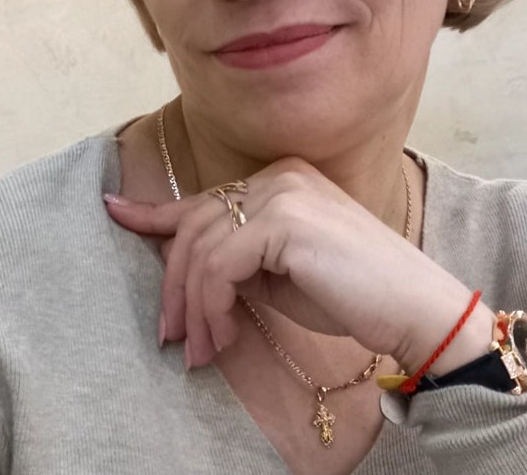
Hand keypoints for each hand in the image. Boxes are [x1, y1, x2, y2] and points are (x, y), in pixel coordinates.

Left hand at [105, 156, 492, 372]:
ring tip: (201, 351)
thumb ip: (241, 258)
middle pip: (194, 226)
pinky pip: (219, 267)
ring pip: (200, 250)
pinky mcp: (283, 220)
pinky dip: (211, 307)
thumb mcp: (281, 273)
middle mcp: (276, 175)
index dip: (153, 210)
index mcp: (280, 178)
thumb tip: (191, 274)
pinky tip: (224, 337)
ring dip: (193, 309)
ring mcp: (280, 192)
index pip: (204, 196)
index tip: (113, 209)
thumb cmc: (353, 295)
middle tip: (172, 338)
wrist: (413, 308)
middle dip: (173, 287)